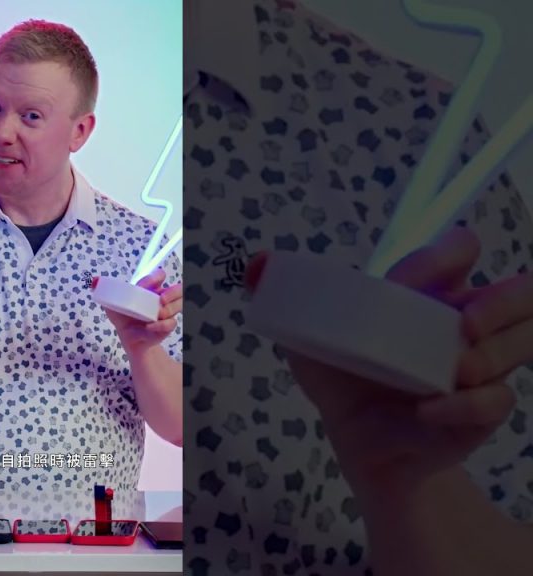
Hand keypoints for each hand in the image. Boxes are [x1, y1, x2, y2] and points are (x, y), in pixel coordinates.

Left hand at [94, 268, 181, 355]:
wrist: (128, 337)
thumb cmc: (123, 316)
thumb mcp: (111, 303)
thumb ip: (104, 290)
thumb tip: (94, 281)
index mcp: (150, 288)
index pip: (159, 275)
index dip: (156, 277)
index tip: (147, 283)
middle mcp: (162, 297)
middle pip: (178, 288)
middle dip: (173, 292)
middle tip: (161, 300)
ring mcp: (167, 311)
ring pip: (179, 305)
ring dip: (167, 310)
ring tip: (153, 317)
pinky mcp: (167, 325)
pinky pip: (171, 323)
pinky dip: (161, 325)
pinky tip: (150, 327)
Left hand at [247, 227, 521, 500]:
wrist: (355, 439)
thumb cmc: (341, 376)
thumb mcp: (308, 337)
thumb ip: (285, 298)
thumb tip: (256, 266)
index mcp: (428, 292)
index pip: (461, 249)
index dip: (449, 253)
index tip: (416, 277)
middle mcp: (465, 321)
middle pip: (524, 292)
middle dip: (505, 300)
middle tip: (464, 323)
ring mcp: (480, 364)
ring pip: (524, 341)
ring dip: (490, 353)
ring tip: (450, 371)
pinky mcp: (481, 410)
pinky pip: (498, 399)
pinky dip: (466, 405)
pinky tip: (429, 410)